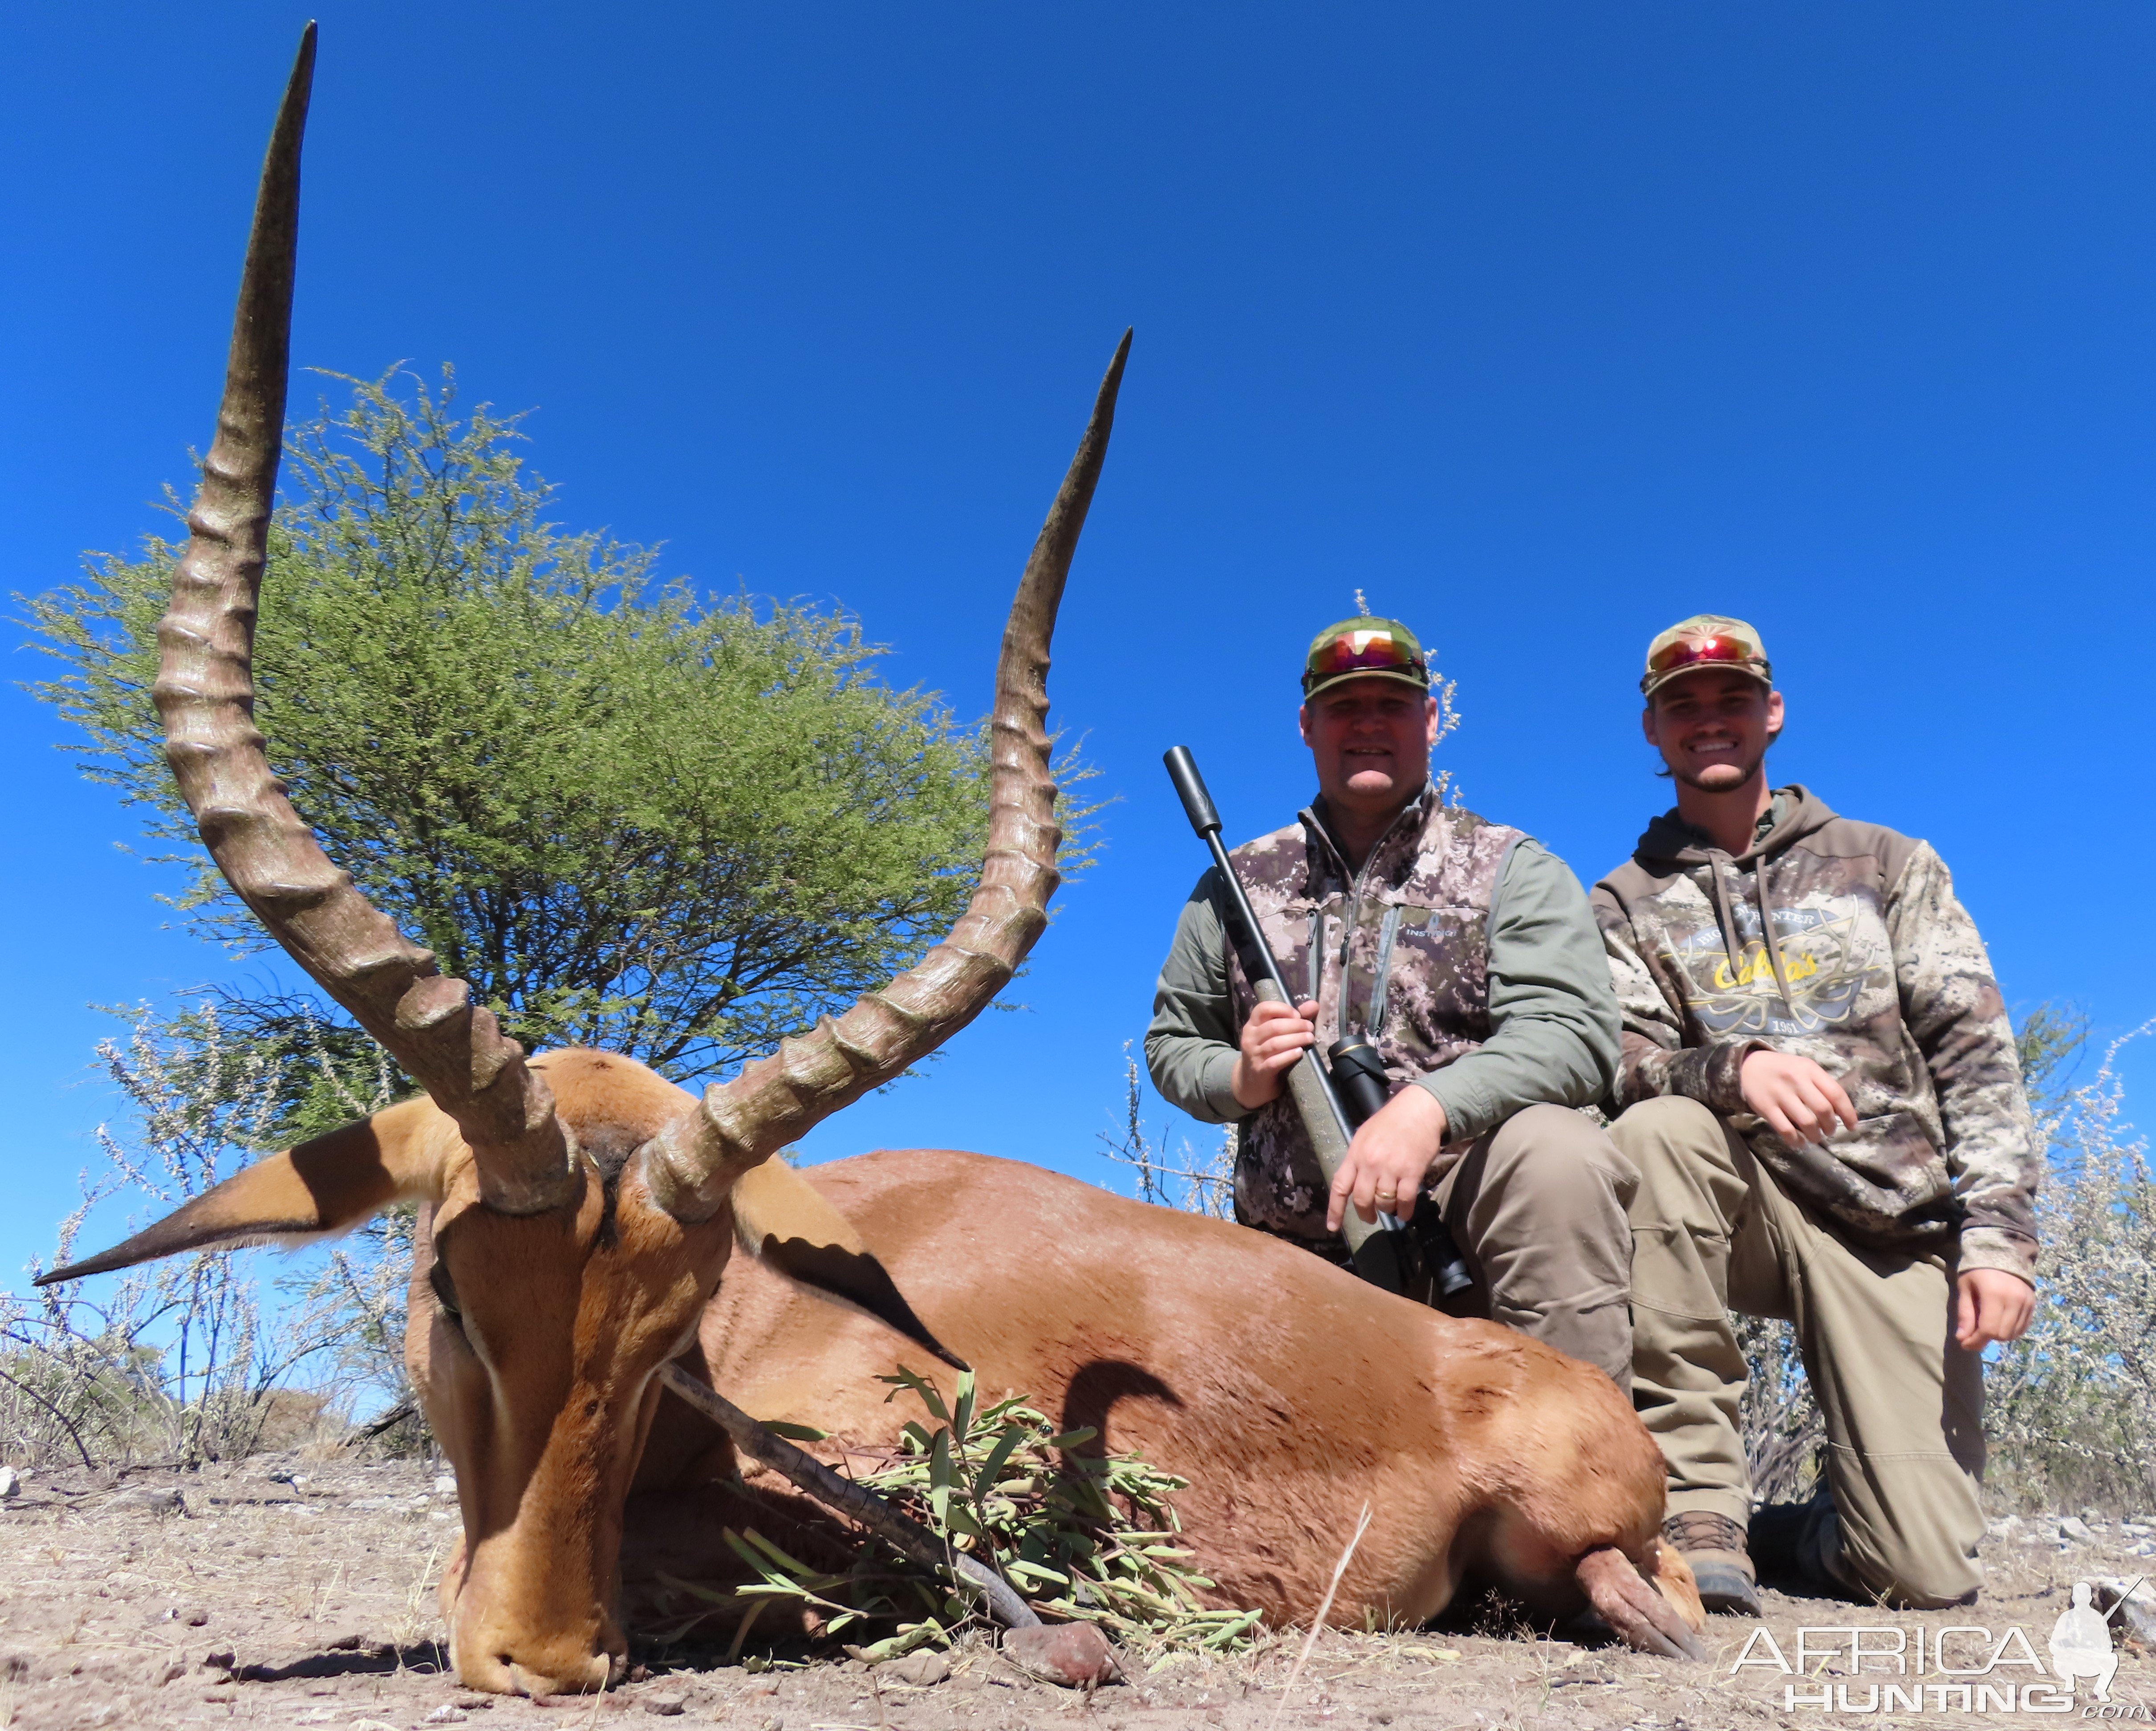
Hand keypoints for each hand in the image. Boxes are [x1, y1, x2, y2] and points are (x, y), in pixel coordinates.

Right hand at [1231, 998, 1317, 1109]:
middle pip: (1274, 1026)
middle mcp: (1250, 1038)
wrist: (1251, 1082)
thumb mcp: (1275, 1034)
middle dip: (1296, 1025)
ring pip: (1275, 1043)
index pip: (1263, 1008)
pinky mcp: (1260, 1071)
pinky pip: (1274, 1061)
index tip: (1298, 1015)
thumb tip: (1314, 1004)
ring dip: (1296, 1039)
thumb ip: (1293, 1019)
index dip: (1283, 1009)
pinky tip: (1299, 1053)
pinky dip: (1289, 1056)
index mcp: (1252, 1025)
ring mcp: (1254, 1055)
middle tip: (1310, 1027)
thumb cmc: (1267, 1053)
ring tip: (1310, 1038)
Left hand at [1327, 1087, 1447, 1230]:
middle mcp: (1370, 1163)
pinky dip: (1405, 1212)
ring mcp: (1391, 1169)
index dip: (1335, 1209)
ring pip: (1383, 1203)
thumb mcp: (1364, 1136)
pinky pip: (1405, 1201)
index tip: (1333, 1227)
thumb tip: (1353, 1181)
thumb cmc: (1390, 1121)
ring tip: (1391, 1207)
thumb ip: (1357, 1159)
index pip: (1339, 1186)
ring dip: (1387, 1210)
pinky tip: (1406, 1212)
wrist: (1418, 1110)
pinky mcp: (1411, 1172)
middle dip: (1365, 1214)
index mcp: (1355, 1154)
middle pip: (1361, 1200)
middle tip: (1370, 1217)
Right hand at [1740, 1050, 1858, 1146]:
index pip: (1836, 1093)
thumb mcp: (1803, 1068)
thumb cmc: (1783, 1069)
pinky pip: (1786, 1130)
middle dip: (1830, 1126)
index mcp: (1809, 1069)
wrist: (1748, 1066)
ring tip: (1815, 1137)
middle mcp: (1796, 1080)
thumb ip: (1820, 1085)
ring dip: (1815, 1135)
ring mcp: (1780, 1094)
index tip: (1852, 1126)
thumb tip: (1840, 1111)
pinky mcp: (1766, 1107)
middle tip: (1829, 1131)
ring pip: (1807, 1122)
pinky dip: (1796, 1141)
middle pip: (1823, 1110)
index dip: (1848, 1113)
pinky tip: (1799, 1143)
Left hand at [1956, 1268, 2034, 1351]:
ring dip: (1998, 1335)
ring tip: (1987, 1325)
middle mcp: (2014, 1300)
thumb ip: (1965, 1313)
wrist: (2002, 1253)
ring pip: (2013, 1334)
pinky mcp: (2033, 1305)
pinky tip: (2000, 1322)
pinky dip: (2010, 1331)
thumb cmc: (1977, 1270)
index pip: (1989, 1329)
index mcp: (1994, 1295)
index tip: (1964, 1344)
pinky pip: (2023, 1328)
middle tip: (1974, 1333)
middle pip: (2002, 1335)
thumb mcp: (1965, 1288)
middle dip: (1986, 1338)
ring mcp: (2027, 1303)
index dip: (1976, 1341)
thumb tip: (1962, 1338)